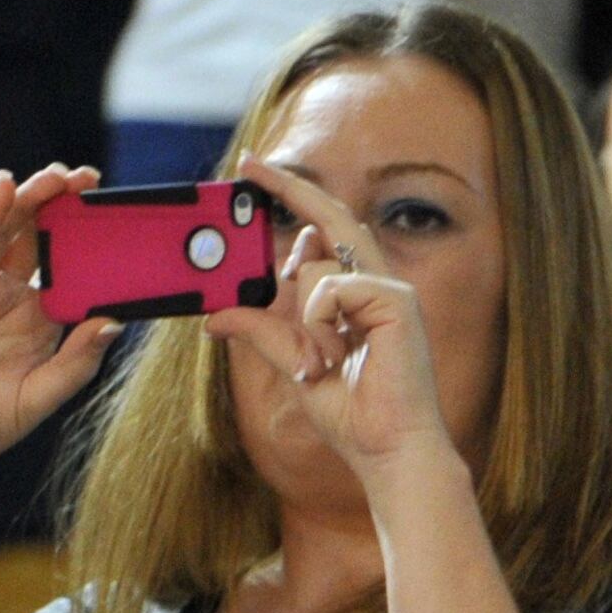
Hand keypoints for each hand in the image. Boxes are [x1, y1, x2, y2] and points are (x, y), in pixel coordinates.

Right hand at [0, 167, 119, 490]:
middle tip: (89, 178)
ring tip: (56, 175)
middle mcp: (8, 301)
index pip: (69, 269)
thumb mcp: (44, 394)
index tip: (118, 213)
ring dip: (28, 201)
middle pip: (37, 241)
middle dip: (61, 206)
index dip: (89, 240)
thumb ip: (79, 359)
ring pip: (4, 235)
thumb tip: (116, 322)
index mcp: (39, 322)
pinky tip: (3, 188)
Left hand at [202, 161, 453, 484]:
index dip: (291, 201)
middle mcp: (377, 284)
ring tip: (321, 361)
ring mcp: (391, 290)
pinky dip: (319, 320)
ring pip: (318, 265)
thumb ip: (262, 333)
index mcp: (358, 297)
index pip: (322, 236)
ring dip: (302, 316)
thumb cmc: (355, 416)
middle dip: (289, 187)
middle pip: (330, 219)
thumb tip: (214, 315)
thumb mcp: (293, 365)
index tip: (256, 175)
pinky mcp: (396, 301)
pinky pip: (332, 286)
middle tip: (248, 162)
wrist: (390, 450)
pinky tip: (336, 353)